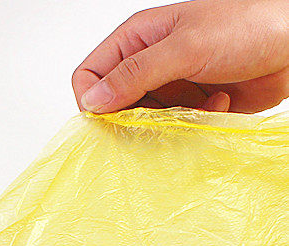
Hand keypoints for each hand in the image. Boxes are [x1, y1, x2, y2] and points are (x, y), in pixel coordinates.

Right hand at [72, 0, 288, 113]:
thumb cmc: (248, 27)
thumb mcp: (185, 47)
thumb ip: (135, 74)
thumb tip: (93, 100)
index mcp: (137, 40)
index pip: (89, 75)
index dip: (93, 100)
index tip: (111, 118)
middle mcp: (147, 64)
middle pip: (114, 104)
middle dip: (131, 118)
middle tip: (157, 120)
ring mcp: (169, 86)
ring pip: (142, 120)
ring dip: (166, 122)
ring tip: (195, 109)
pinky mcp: (188, 106)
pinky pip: (171, 127)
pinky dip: (191, 123)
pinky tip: (216, 106)